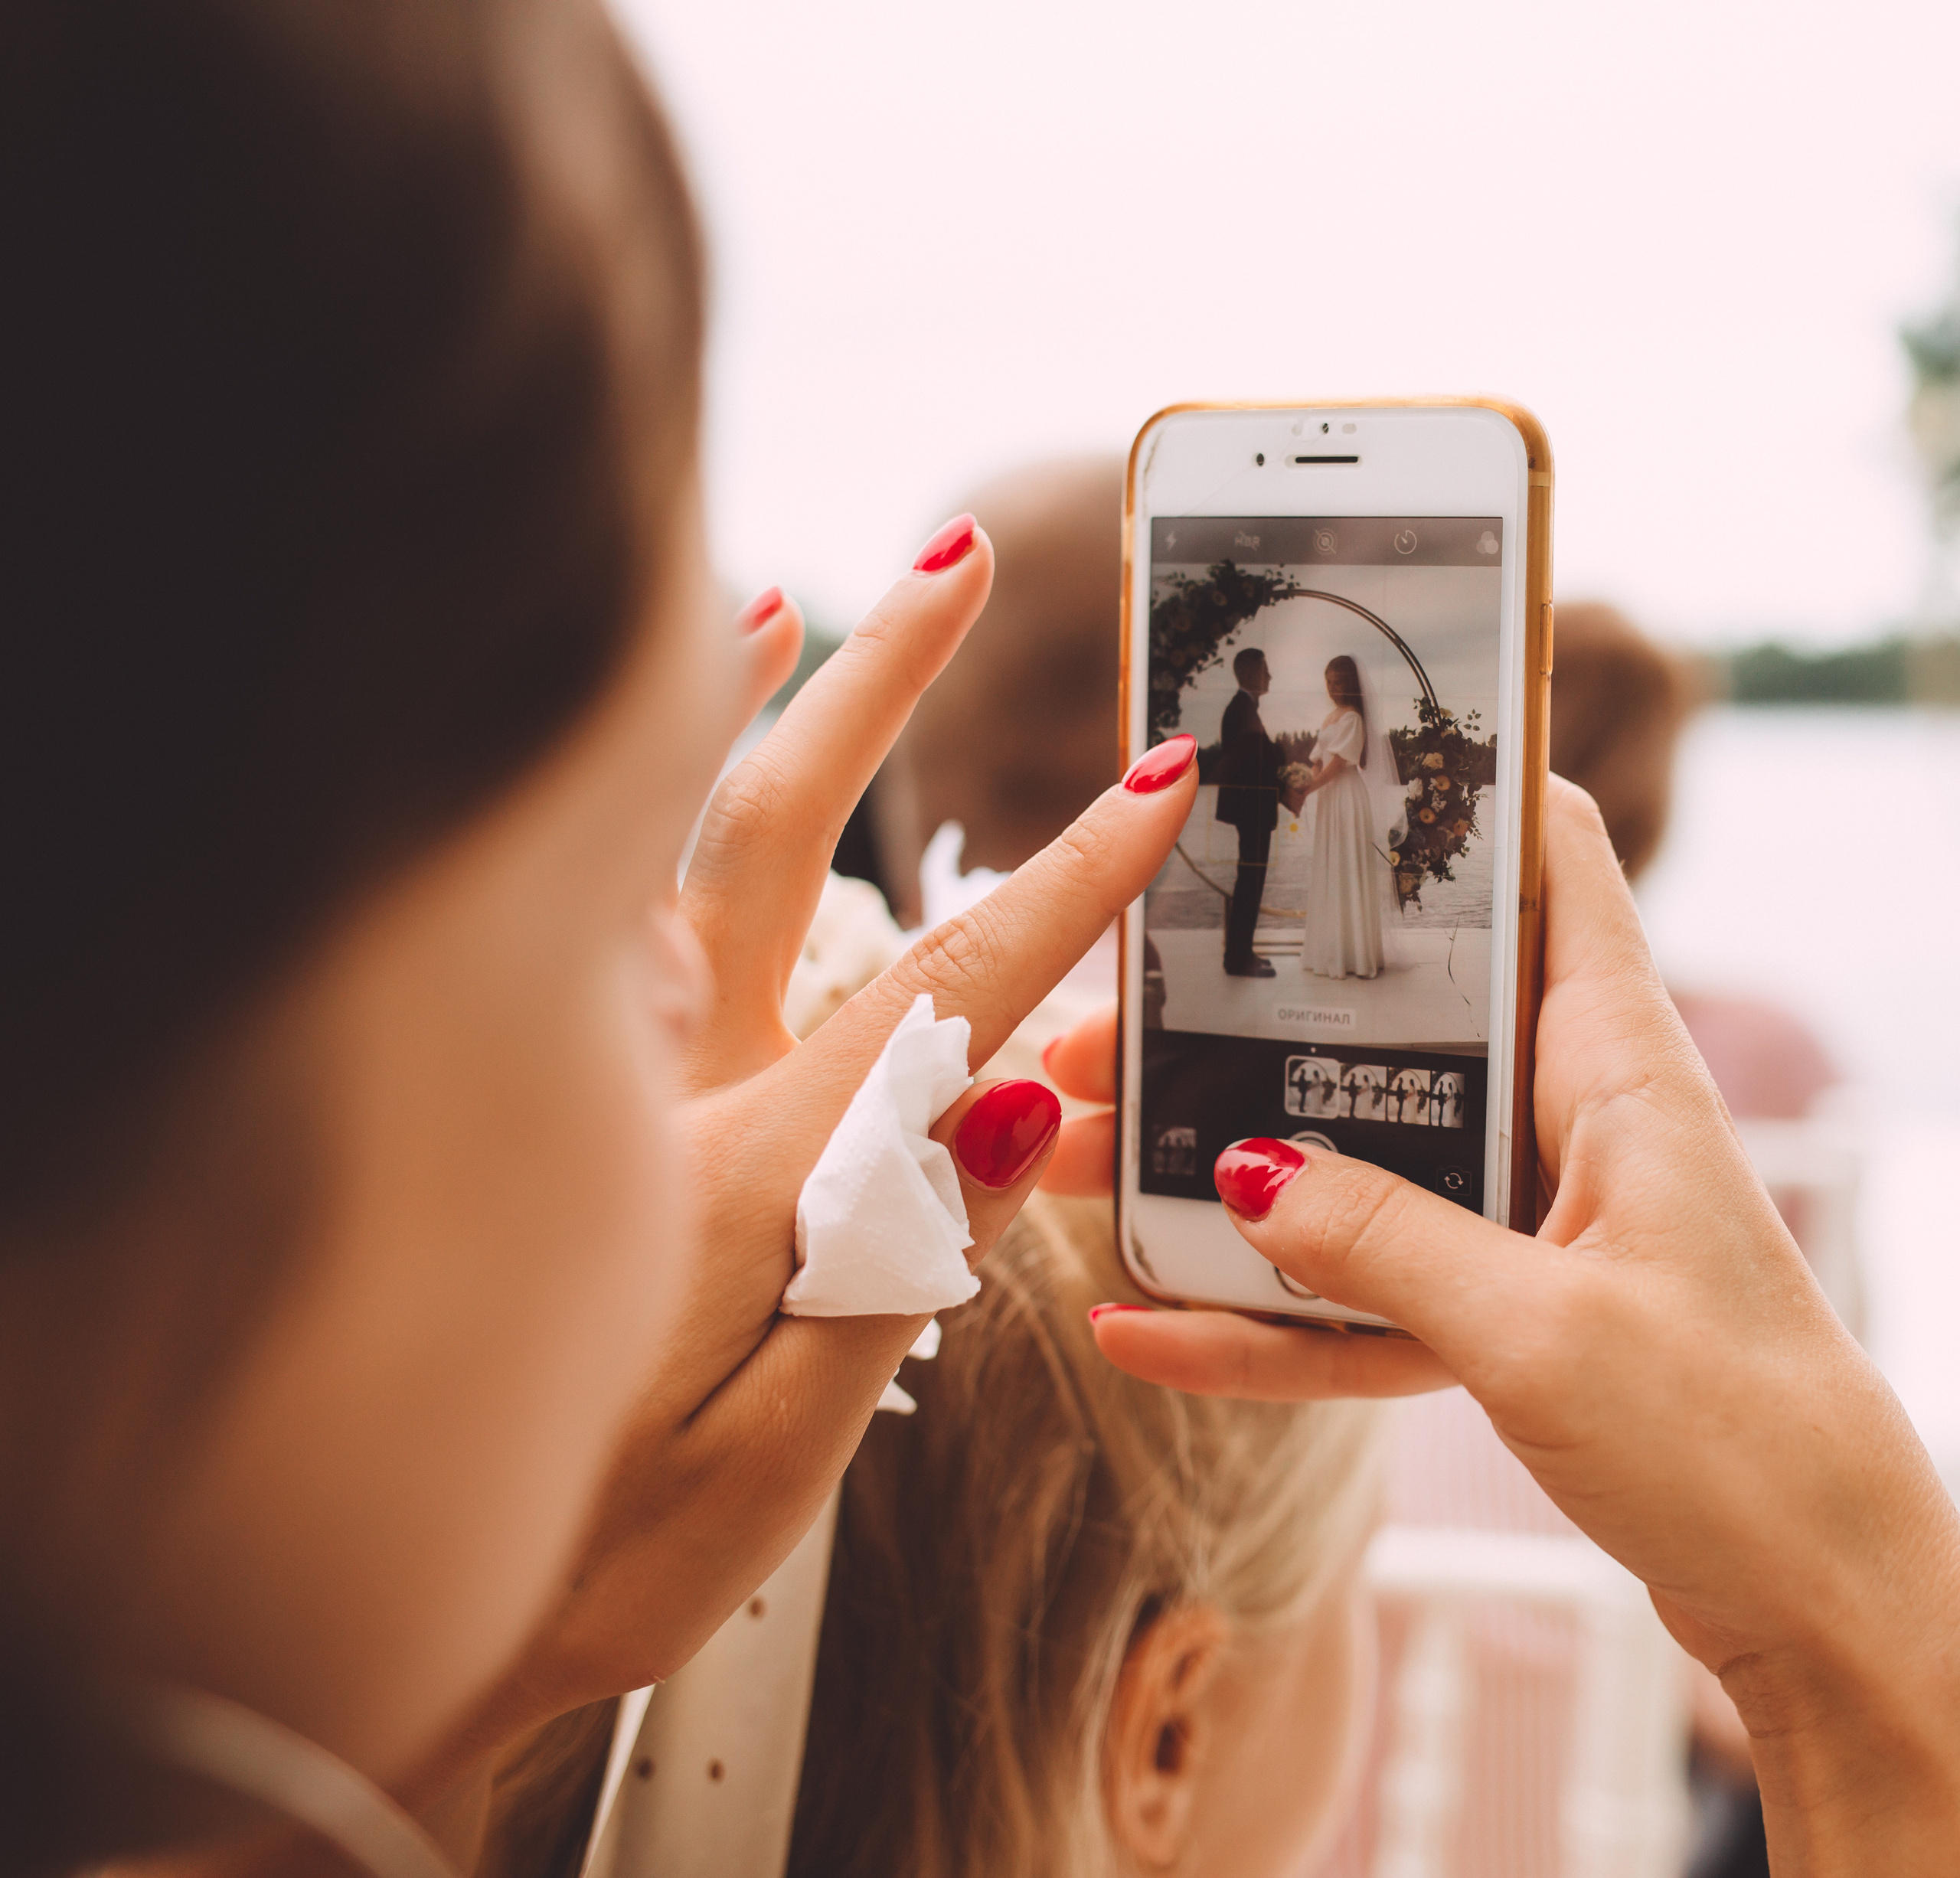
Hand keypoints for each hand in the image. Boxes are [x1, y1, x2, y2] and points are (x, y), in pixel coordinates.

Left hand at [414, 520, 1197, 1811]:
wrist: (392, 1604)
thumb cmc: (600, 1549)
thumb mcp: (776, 1455)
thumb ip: (892, 1265)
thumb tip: (1008, 1094)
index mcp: (740, 1179)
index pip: (934, 994)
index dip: (1062, 883)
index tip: (1159, 781)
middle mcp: (656, 1088)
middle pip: (775, 837)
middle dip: (882, 690)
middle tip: (966, 560)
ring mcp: (597, 1078)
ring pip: (667, 844)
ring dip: (756, 704)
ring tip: (833, 584)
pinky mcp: (564, 1092)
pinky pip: (601, 896)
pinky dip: (650, 790)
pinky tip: (678, 725)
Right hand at [1083, 780, 1959, 1869]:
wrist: (1820, 1603)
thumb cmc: (1740, 1442)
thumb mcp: (1546, 1333)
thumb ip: (1386, 1244)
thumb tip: (1242, 1171)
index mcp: (1615, 1069)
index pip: (1553, 864)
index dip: (1459, 789)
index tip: (1326, 754)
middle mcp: (1564, 1118)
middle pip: (1381, 1028)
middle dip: (1233, 1024)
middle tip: (1098, 1029)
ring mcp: (1521, 1217)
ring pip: (1341, 1164)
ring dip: (1209, 1174)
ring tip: (1070, 1164)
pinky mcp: (1493, 1311)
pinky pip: (1350, 1295)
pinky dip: (1255, 1315)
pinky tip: (1141, 1328)